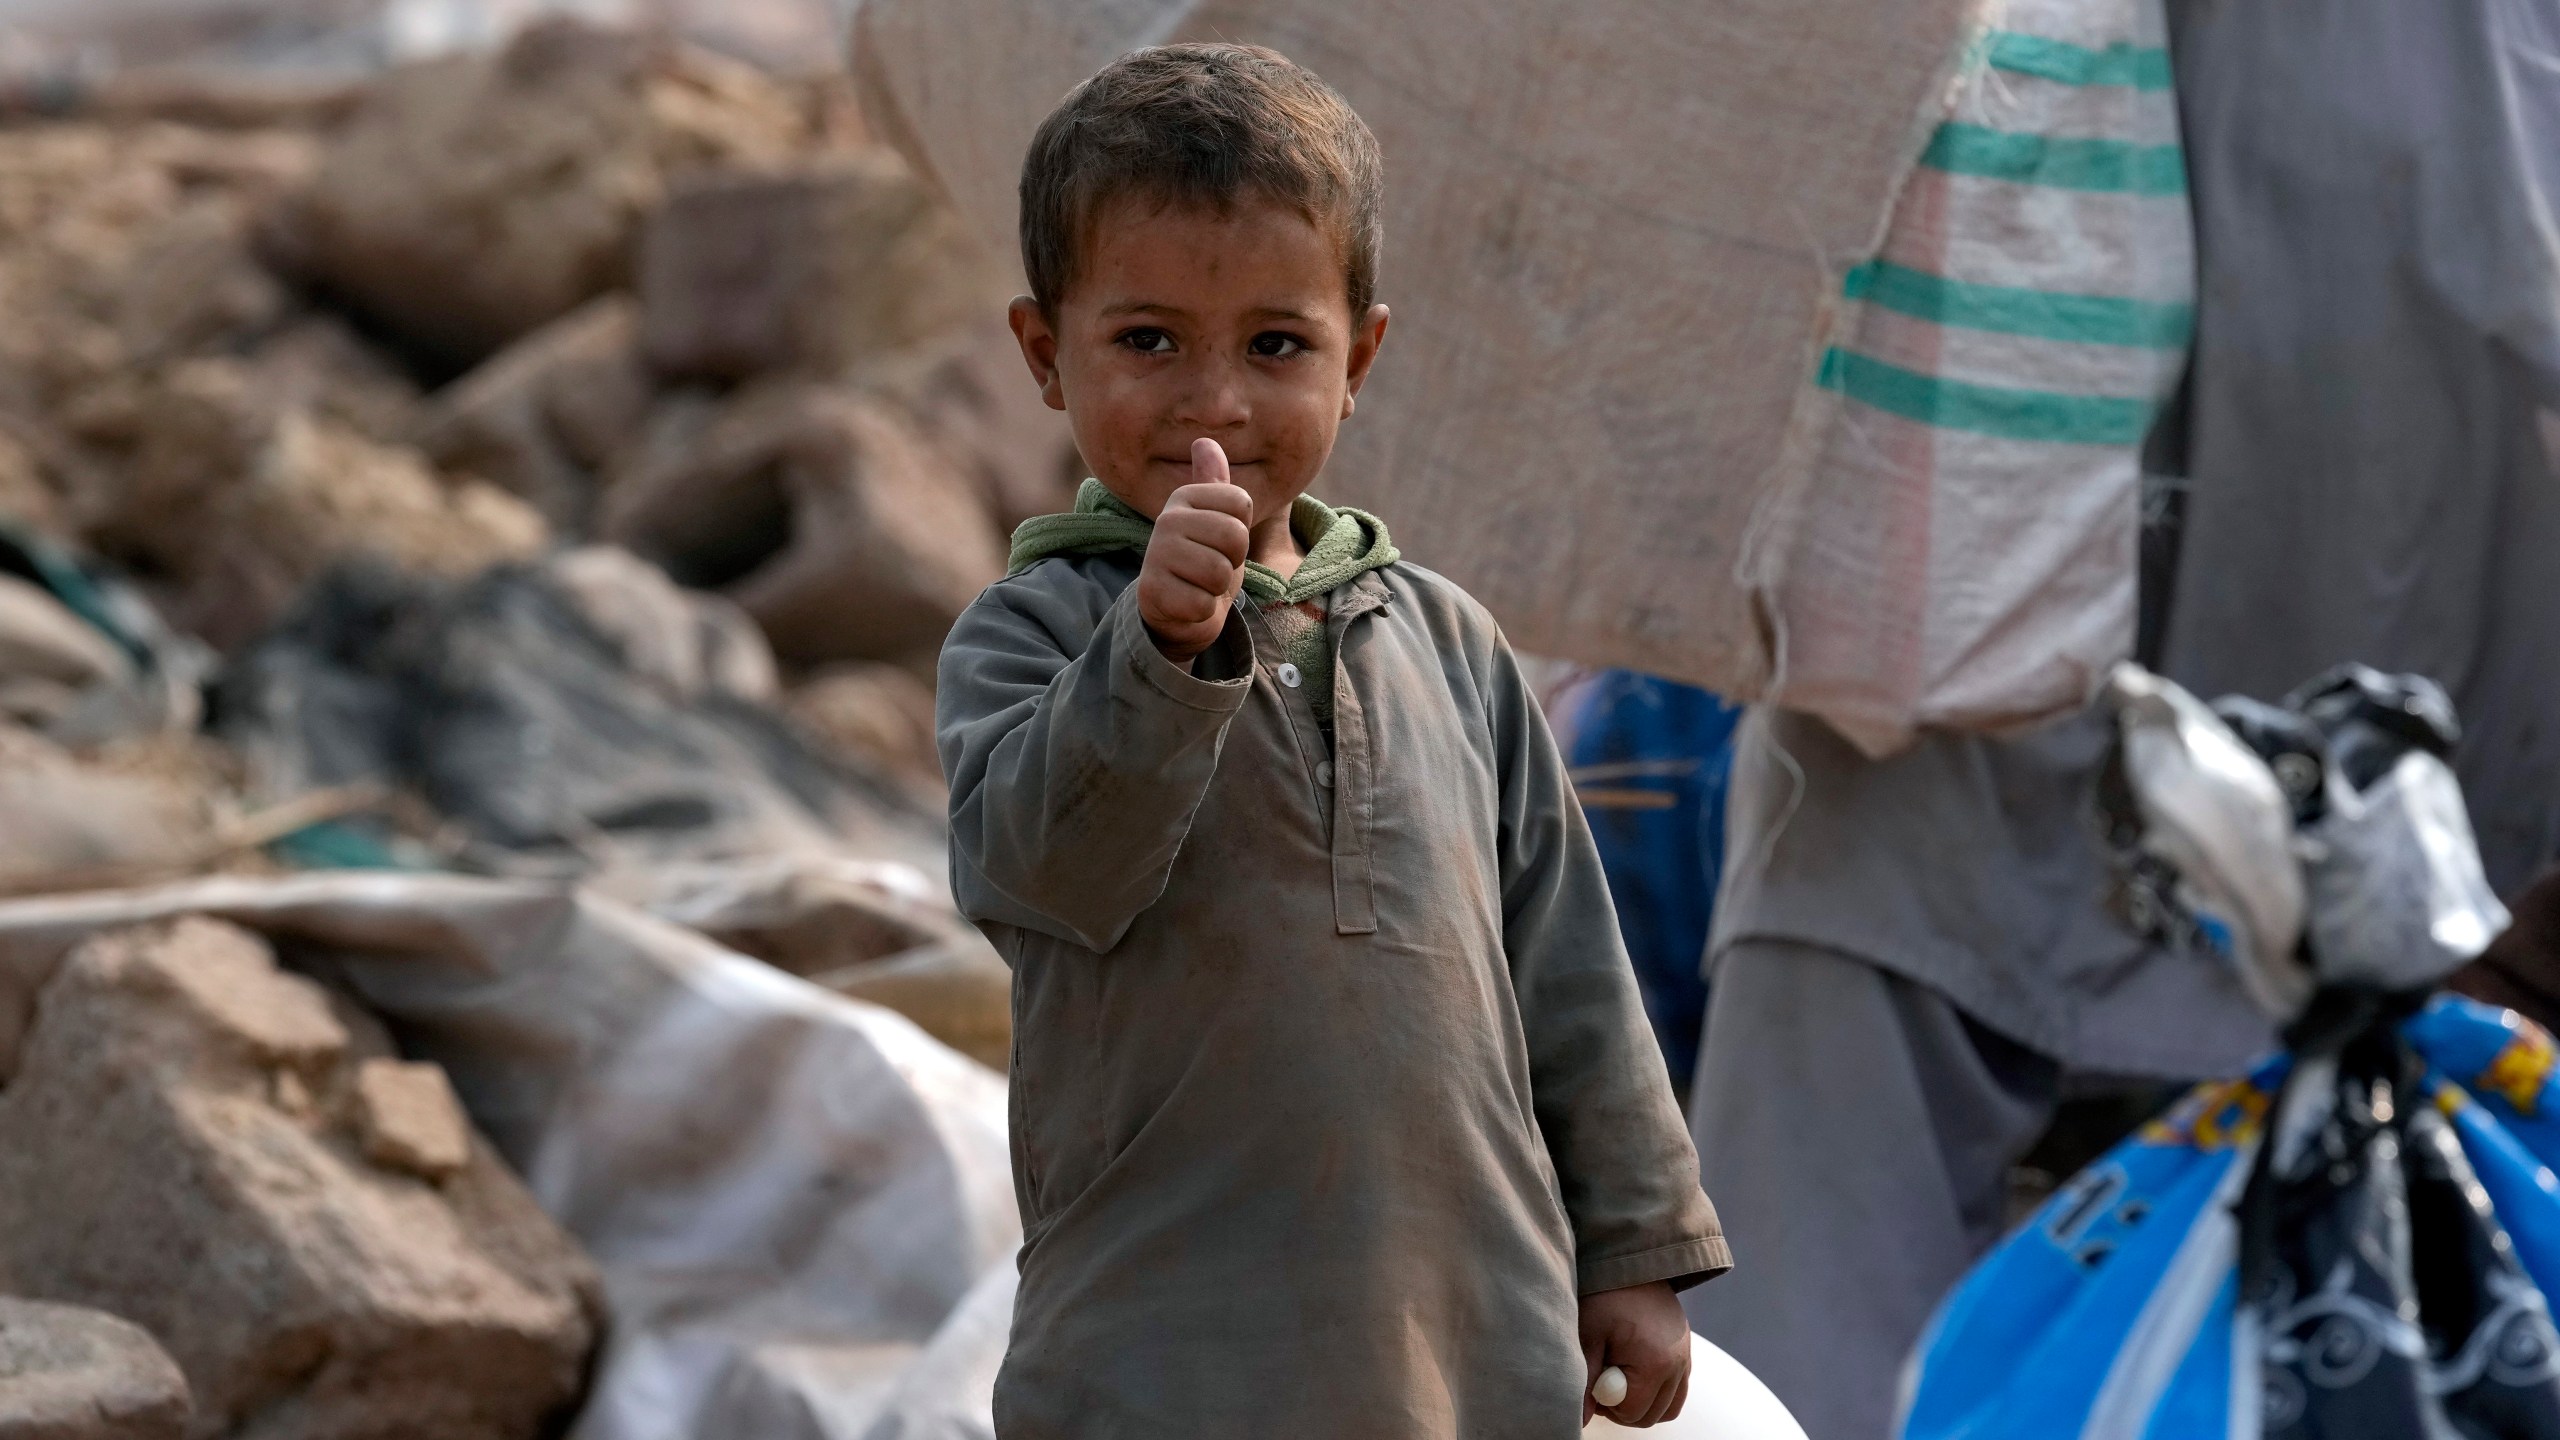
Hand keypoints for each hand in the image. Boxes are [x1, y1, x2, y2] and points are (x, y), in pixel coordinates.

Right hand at [1137, 438, 1251, 661]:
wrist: (1176, 611)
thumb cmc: (1202, 561)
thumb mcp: (1214, 519)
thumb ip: (1214, 483)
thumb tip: (1204, 441)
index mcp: (1184, 497)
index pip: (1242, 502)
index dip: (1242, 529)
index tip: (1222, 541)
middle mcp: (1166, 520)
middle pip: (1234, 536)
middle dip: (1232, 560)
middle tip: (1214, 566)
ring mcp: (1156, 555)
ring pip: (1220, 572)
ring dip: (1217, 587)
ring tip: (1200, 584)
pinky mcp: (1153, 592)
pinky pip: (1204, 602)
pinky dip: (1202, 610)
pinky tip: (1188, 604)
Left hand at [1579, 1281, 1690, 1427]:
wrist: (1633, 1261)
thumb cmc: (1606, 1295)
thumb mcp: (1589, 1335)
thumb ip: (1585, 1381)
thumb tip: (1579, 1419)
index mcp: (1656, 1362)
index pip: (1632, 1412)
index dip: (1606, 1404)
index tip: (1593, 1381)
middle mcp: (1679, 1364)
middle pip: (1651, 1415)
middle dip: (1623, 1407)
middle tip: (1602, 1380)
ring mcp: (1686, 1359)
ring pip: (1666, 1407)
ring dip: (1641, 1402)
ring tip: (1617, 1376)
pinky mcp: (1687, 1352)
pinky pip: (1677, 1390)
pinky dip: (1656, 1391)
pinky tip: (1633, 1368)